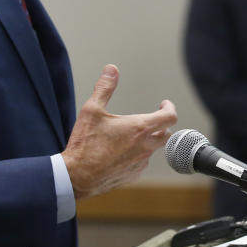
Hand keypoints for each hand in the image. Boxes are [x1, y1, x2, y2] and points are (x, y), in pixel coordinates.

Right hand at [61, 64, 177, 198]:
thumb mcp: (91, 110)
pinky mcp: (132, 176)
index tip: (164, 104)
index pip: (169, 117)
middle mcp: (145, 146)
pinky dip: (138, 156)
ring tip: (134, 136)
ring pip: (153, 149)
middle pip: (166, 134)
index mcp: (139, 128)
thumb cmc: (84, 144)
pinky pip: (142, 163)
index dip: (169, 108)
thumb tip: (111, 69)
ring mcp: (140, 163)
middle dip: (161, 125)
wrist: (76, 177)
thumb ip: (104, 88)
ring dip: (149, 141)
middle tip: (152, 119)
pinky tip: (123, 153)